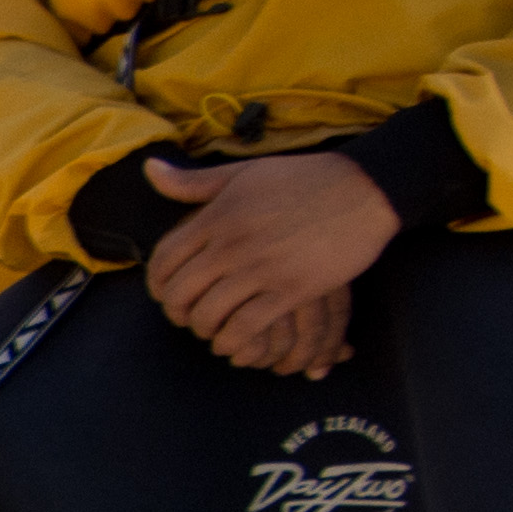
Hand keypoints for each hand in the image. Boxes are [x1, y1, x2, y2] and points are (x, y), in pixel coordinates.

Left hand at [140, 150, 396, 379]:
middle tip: (185, 317)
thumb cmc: (302, 179)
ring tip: (210, 329)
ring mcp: (261, 268)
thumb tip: (149, 170)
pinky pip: (245, 327)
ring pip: (209, 314)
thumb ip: (194, 181)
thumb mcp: (243, 173)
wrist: (363, 189)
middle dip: (176, 311)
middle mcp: (232, 243)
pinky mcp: (290, 290)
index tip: (162, 292)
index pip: (165, 258)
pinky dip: (232, 341)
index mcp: (217, 215)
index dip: (156, 283)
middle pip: (181, 291)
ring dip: (204, 329)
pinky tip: (233, 342)